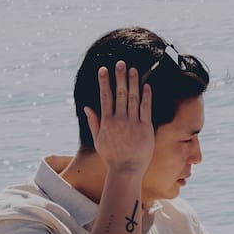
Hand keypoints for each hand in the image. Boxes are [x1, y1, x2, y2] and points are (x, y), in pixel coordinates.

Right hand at [84, 61, 154, 177]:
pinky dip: (146, 96)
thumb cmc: (112, 157)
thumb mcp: (98, 140)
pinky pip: (146, 109)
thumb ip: (94, 122)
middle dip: (119, 77)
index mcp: (107, 122)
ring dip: (133, 82)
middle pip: (119, 94)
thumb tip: (87, 107)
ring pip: (133, 98)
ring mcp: (133, 123)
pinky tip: (146, 85)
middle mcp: (119, 120)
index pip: (105, 97)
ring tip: (133, 69)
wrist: (126, 170)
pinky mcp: (145, 128)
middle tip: (120, 63)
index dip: (104, 82)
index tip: (103, 69)